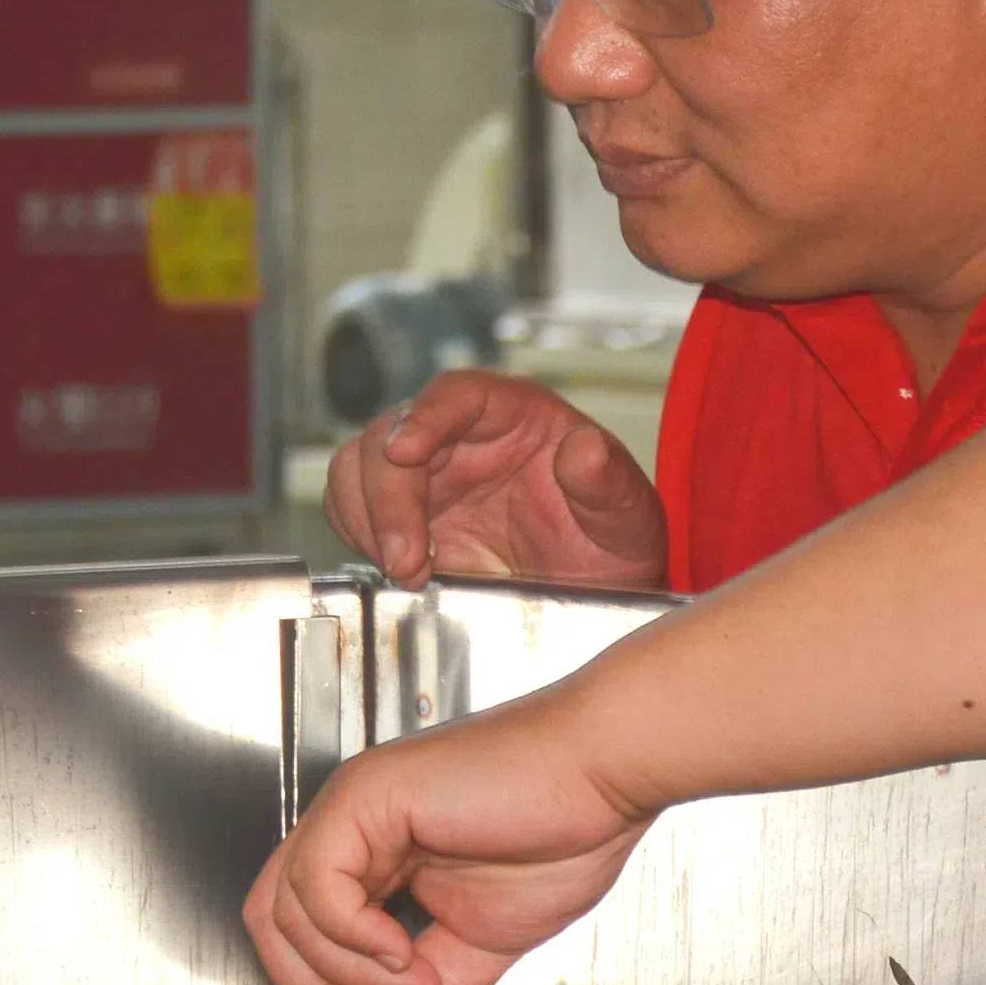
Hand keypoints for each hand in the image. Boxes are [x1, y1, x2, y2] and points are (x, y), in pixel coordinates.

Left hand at [243, 694, 656, 984]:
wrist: (604, 780)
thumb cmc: (561, 837)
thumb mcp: (480, 942)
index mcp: (370, 855)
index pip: (298, 931)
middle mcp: (347, 828)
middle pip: (274, 923)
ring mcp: (349, 807)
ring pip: (287, 910)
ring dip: (345, 975)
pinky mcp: (362, 796)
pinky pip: (316, 883)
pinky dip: (352, 936)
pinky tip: (404, 955)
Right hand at [326, 368, 665, 586]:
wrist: (595, 591)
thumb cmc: (614, 543)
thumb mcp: (630, 519)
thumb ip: (610, 483)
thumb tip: (585, 449)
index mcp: (514, 413)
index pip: (454, 393)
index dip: (423, 416)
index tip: (406, 452)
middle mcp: (460, 435)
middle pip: (389, 434)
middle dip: (386, 497)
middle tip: (408, 560)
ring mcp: (428, 476)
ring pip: (358, 467)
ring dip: (365, 517)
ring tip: (405, 570)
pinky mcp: (406, 516)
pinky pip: (355, 509)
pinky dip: (360, 536)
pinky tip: (400, 570)